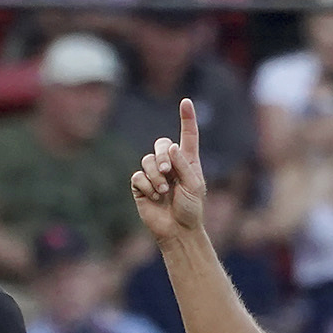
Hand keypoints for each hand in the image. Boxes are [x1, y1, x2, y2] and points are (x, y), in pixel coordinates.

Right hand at [130, 99, 210, 249]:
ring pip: (147, 160)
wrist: (178, 230)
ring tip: (163, 191)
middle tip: (168, 173)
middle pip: (160, 144)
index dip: (187, 118)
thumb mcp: (194, 186)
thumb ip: (183, 165)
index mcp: (187, 161)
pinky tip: (154, 196)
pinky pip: (138, 176)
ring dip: (156, 175)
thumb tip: (170, 146)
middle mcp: (170, 164)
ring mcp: (154, 174)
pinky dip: (147, 186)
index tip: (186, 102)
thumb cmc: (191, 209)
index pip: (187, 135)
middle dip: (162, 156)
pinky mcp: (141, 186)